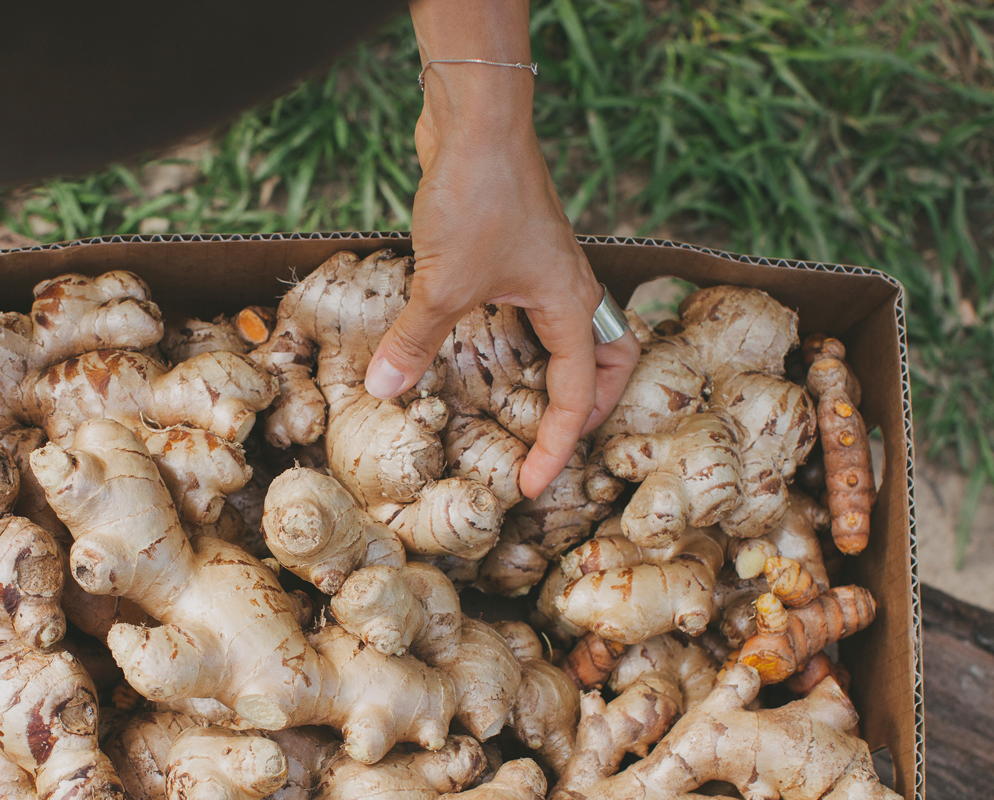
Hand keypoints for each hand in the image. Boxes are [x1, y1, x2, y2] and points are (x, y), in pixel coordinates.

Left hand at [370, 0, 639, 499]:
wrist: (475, 120)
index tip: (535, 485)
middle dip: (590, 410)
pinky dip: (525, 339)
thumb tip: (386, 390)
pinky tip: (487, 350)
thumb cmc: (478, 196)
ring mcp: (547, 268)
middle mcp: (571, 289)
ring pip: (574, 335)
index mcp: (572, 305)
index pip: (579, 394)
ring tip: (532, 407)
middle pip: (607, 362)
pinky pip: (535, 309)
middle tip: (558, 444)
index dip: (557, 446)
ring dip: (562, 373)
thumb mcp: (442, 283)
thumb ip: (415, 341)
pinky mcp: (516, 251)